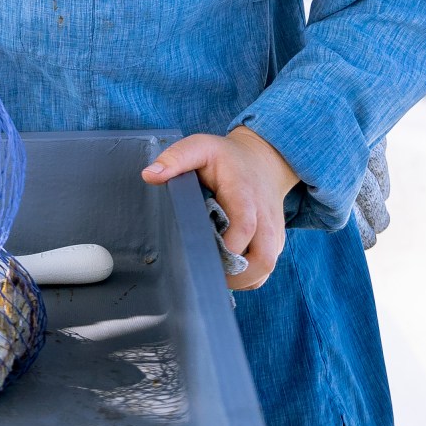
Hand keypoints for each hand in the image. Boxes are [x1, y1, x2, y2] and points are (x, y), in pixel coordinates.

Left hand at [142, 127, 300, 290]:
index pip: (244, 227)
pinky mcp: (275, 241)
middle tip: (205, 274)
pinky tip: (226, 271)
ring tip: (213, 275)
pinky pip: (266, 268)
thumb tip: (149, 175)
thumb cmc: (227, 156)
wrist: (264, 159)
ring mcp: (273, 231)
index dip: (226, 248)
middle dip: (236, 275)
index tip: (201, 254)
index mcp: (245, 194)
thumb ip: (176, 158)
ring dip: (242, 279)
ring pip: (266, 268)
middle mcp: (265, 216)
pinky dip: (248, 277)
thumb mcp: (200, 146)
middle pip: (263, 258)